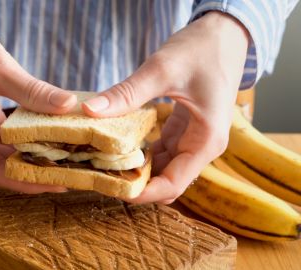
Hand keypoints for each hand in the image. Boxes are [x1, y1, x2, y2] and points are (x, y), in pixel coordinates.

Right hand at [0, 4, 75, 192]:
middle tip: (72, 172)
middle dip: (35, 172)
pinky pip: (6, 140)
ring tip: (67, 160)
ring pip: (5, 156)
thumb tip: (67, 106)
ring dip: (33, 158)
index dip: (27, 181)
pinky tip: (52, 140)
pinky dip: (27, 140)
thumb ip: (32, 91)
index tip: (59, 181)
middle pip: (1, 168)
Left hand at [82, 11, 249, 203]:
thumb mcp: (161, 70)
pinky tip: (113, 150)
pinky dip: (138, 155)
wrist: (223, 33)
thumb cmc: (202, 49)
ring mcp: (192, 141)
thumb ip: (127, 93)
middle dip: (134, 185)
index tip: (111, 190)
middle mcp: (201, 148)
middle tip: (98, 178)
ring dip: (134, 171)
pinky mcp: (181, 131)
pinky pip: (158, 153)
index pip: (173, 185)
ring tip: (100, 167)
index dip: (142, 194)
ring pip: (160, 170)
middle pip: (165, 182)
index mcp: (206, 142)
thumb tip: (91, 110)